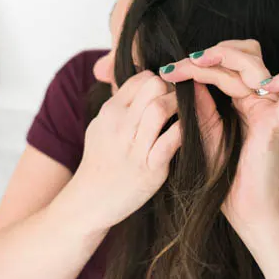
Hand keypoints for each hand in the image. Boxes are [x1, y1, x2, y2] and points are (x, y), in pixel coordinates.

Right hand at [73, 70, 180, 230]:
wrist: (90, 200)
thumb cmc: (100, 161)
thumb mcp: (101, 126)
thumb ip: (119, 104)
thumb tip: (138, 82)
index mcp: (110, 111)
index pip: (141, 78)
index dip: (160, 80)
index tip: (169, 91)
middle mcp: (119, 125)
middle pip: (153, 86)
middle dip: (173, 89)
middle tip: (181, 100)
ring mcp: (133, 147)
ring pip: (160, 109)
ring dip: (180, 106)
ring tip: (186, 114)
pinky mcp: (149, 168)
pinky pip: (171, 140)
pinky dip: (184, 131)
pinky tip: (188, 132)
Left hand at [158, 39, 278, 241]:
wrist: (243, 210)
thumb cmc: (225, 177)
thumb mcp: (205, 133)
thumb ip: (200, 105)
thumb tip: (186, 76)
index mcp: (242, 100)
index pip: (226, 64)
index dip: (197, 61)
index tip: (167, 70)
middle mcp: (259, 100)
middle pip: (247, 53)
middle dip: (215, 51)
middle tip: (187, 62)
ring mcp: (272, 110)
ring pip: (260, 65)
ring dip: (229, 58)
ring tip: (201, 66)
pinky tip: (258, 87)